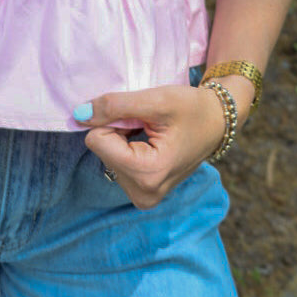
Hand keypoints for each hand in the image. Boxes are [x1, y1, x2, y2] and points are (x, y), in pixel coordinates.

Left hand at [72, 84, 229, 209]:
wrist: (217, 122)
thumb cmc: (192, 108)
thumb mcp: (155, 100)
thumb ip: (115, 106)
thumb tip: (79, 114)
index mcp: (147, 174)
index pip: (96, 141)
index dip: (116, 121)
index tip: (142, 118)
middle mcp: (143, 194)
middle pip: (101, 150)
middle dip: (121, 132)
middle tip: (150, 126)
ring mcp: (143, 197)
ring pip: (107, 156)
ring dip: (125, 139)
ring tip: (153, 134)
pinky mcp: (142, 194)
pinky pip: (117, 164)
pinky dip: (129, 148)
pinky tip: (151, 143)